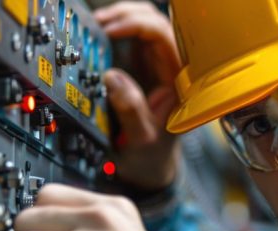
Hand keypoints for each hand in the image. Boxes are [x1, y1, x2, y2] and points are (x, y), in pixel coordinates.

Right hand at [95, 2, 181, 190]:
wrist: (150, 169)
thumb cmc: (152, 157)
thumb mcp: (141, 139)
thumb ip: (130, 111)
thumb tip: (113, 78)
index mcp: (180, 81)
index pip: (164, 36)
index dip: (137, 25)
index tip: (110, 30)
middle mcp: (172, 68)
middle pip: (155, 21)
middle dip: (126, 15)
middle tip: (99, 24)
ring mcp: (158, 65)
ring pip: (145, 24)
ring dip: (121, 18)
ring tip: (97, 25)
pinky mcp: (143, 67)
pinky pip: (132, 36)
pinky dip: (116, 28)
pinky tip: (101, 34)